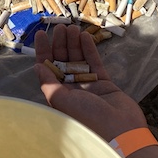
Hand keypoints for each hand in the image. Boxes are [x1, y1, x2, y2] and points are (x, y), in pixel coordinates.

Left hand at [35, 24, 146, 140]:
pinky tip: (85, 36)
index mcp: (58, 95)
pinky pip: (94, 62)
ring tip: (72, 27)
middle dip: (60, 43)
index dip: (44, 51)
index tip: (42, 34)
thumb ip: (49, 83)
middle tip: (60, 27)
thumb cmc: (87, 118)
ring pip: (78, 59)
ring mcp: (88, 84)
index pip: (47, 68)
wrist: (120, 131)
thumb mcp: (61, 101)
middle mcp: (71, 89)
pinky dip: (89, 49)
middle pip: (63, 61)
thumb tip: (37, 67)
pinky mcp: (103, 82)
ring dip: (74, 43)